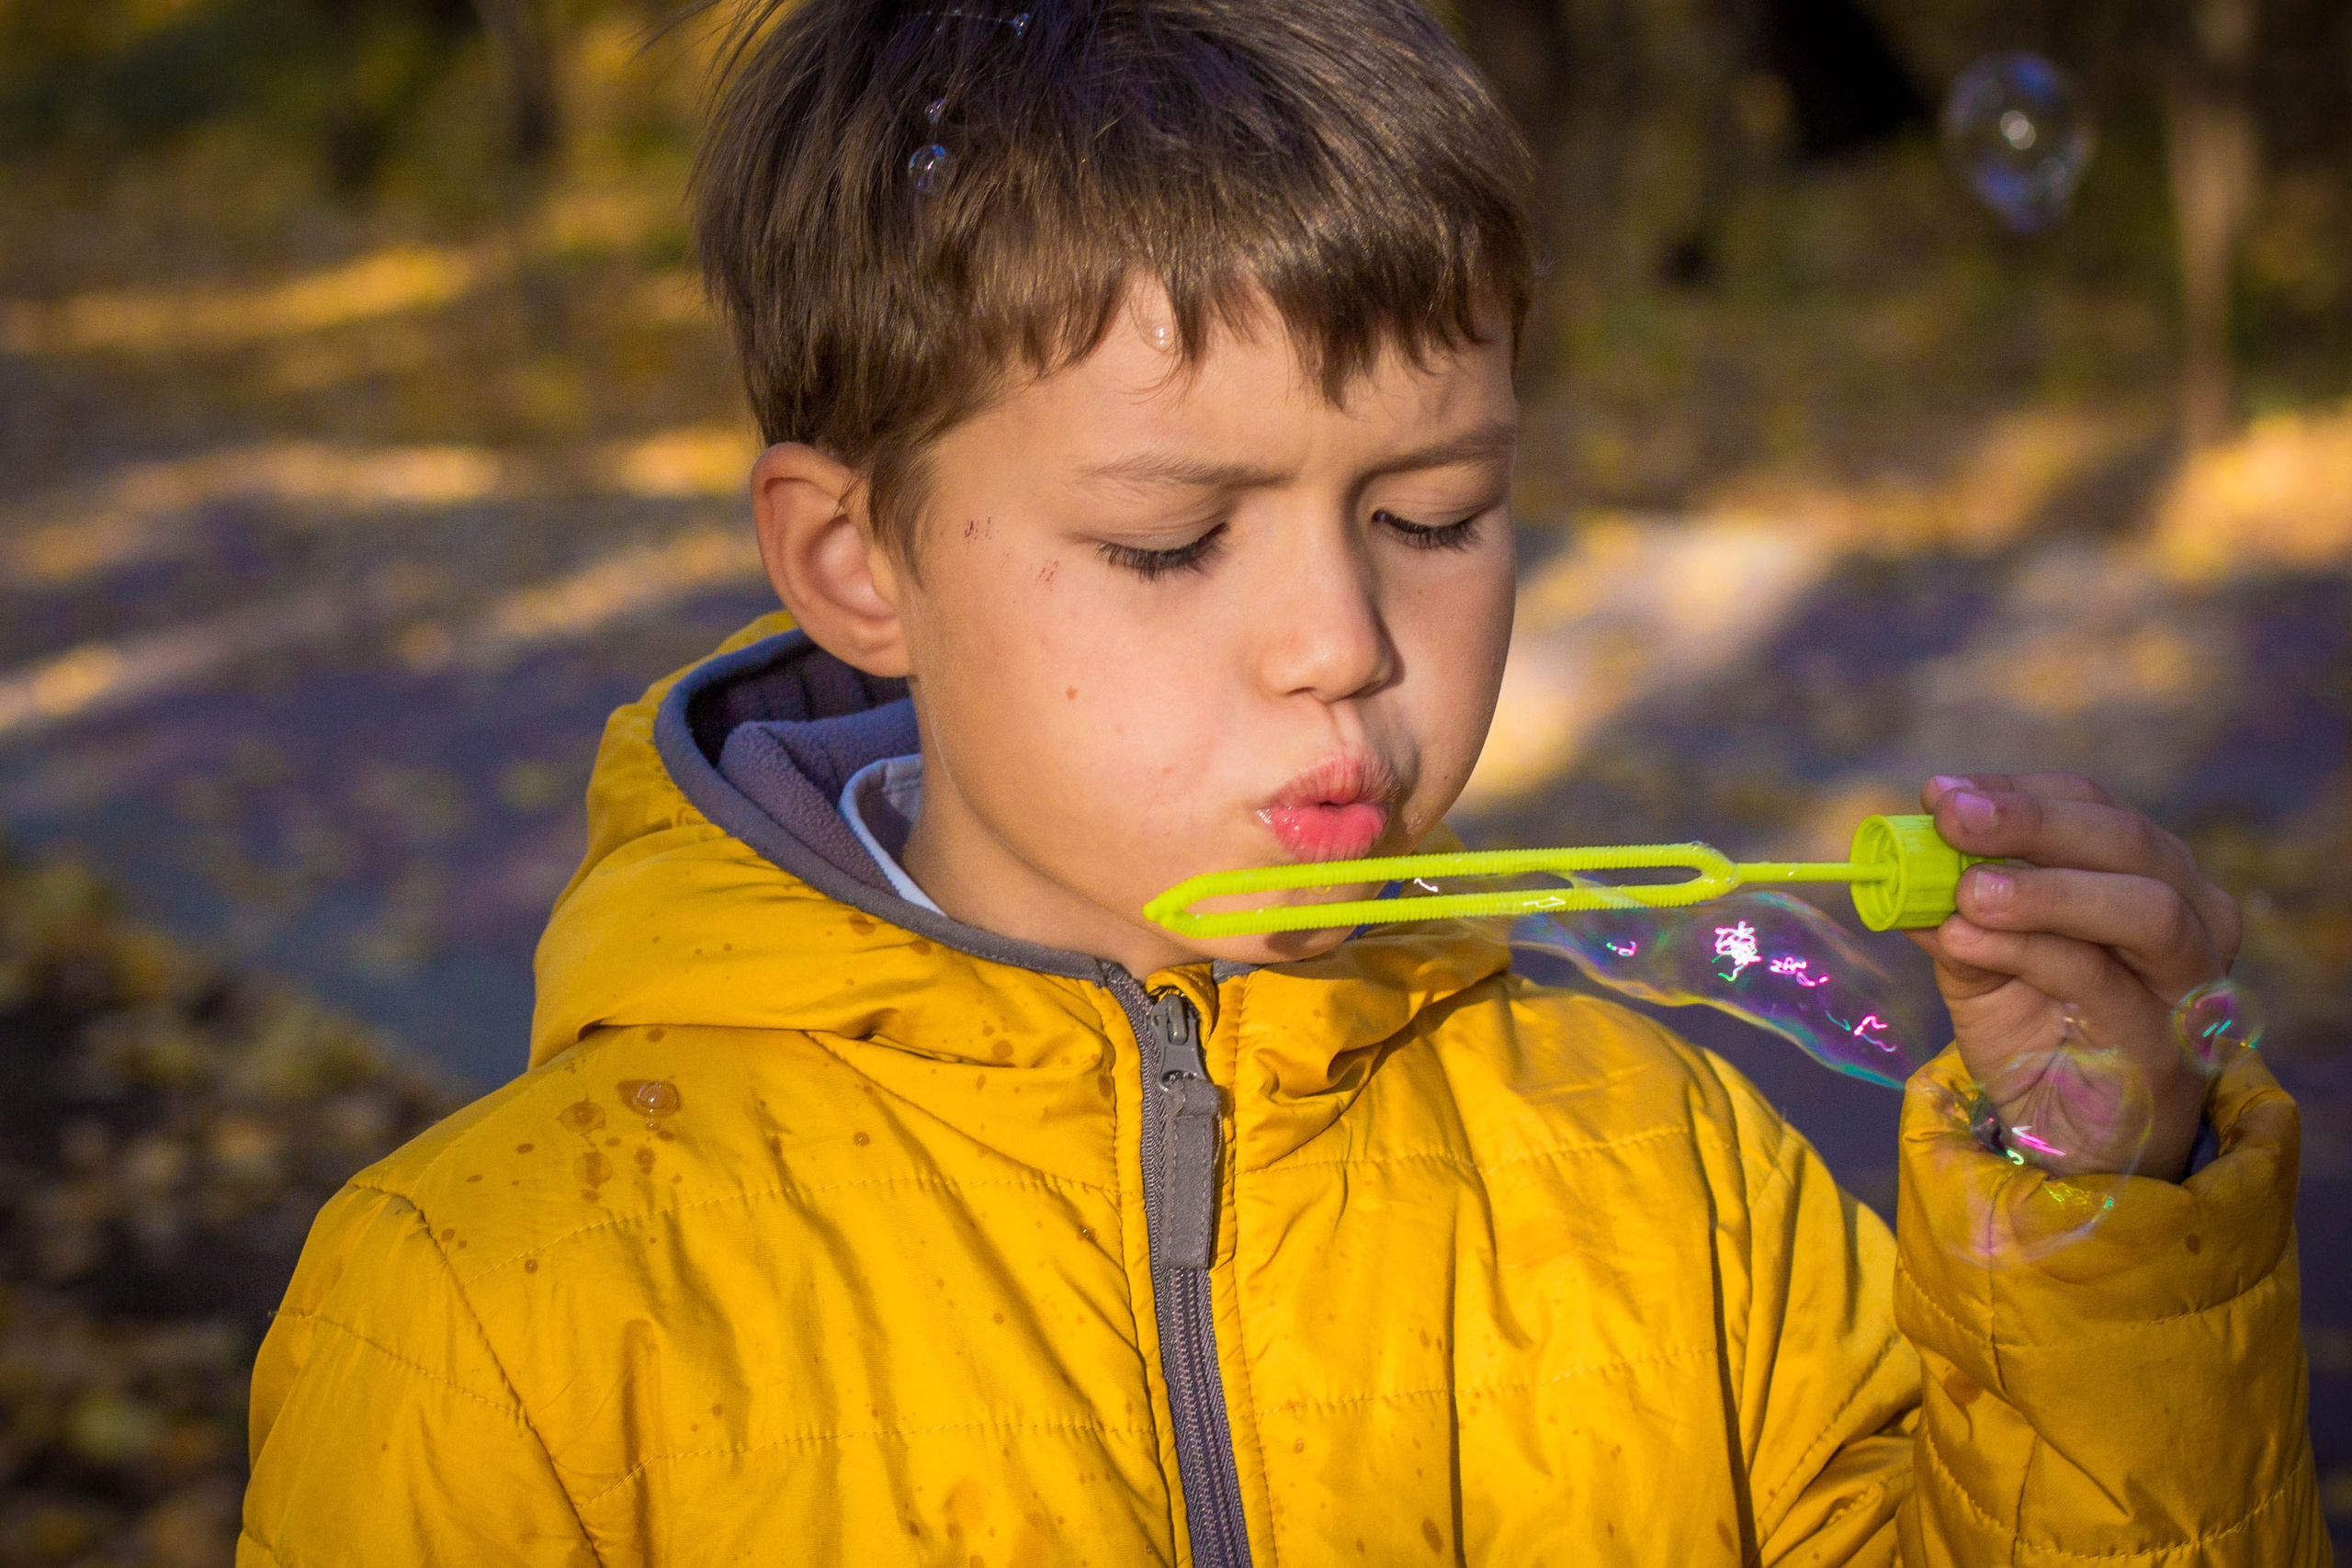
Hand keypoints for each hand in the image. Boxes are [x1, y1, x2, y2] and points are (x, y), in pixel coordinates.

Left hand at [1909, 773, 2236, 1180]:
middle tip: (1951, 817)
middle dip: (2033, 820)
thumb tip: (1901, 870)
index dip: (2017, 793)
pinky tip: (1965, 941)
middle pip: (2128, 843)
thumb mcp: (1980, 969)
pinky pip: (2104, 981)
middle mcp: (2190, 919)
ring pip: (2144, 908)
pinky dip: (2030, 951)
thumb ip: (1953, 918)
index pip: (2093, 810)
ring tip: (1966, 890)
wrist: (2071, 1145)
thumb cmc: (2037, 1039)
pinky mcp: (2165, 1044)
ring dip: (2046, 888)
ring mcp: (2187, 983)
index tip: (1941, 793)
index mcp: (2148, 879)